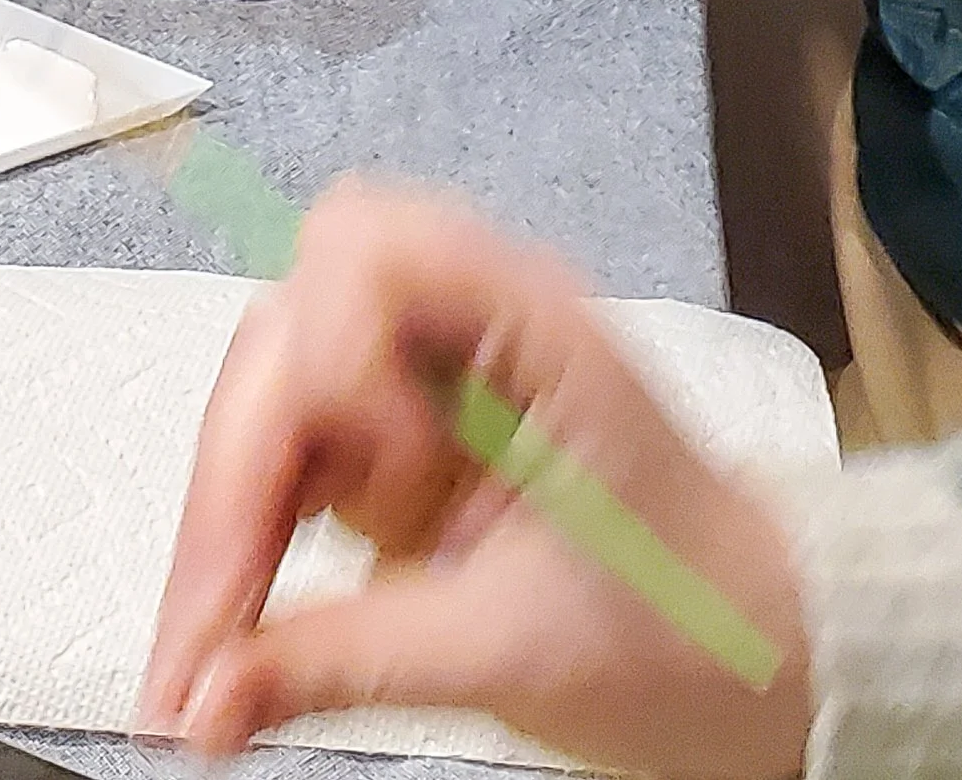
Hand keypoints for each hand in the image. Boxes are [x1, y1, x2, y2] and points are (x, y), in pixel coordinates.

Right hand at [142, 181, 810, 779]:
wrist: (765, 660)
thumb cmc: (686, 636)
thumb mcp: (512, 651)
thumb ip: (347, 658)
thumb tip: (202, 698)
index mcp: (525, 315)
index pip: (358, 263)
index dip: (317, 379)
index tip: (306, 523)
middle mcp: (468, 312)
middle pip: (289, 336)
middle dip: (234, 485)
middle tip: (195, 648)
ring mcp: (430, 365)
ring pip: (270, 390)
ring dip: (231, 516)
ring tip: (207, 659)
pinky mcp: (406, 425)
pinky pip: (293, 443)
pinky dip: (256, 526)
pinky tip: (243, 621)